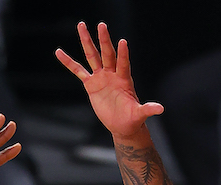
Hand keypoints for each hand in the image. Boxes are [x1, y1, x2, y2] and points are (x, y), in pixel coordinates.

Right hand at [56, 22, 162, 141]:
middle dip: (104, 40)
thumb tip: (160, 109)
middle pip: (107, 53)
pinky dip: (69, 62)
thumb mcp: (139, 114)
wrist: (122, 124)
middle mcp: (112, 74)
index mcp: (124, 79)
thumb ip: (148, 109)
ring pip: (92, 56)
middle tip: (102, 25)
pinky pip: (78, 71)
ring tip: (81, 25)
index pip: (123, 63)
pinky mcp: (91, 84)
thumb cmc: (132, 118)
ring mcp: (101, 77)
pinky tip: (59, 52)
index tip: (123, 41)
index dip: (124, 54)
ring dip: (87, 41)